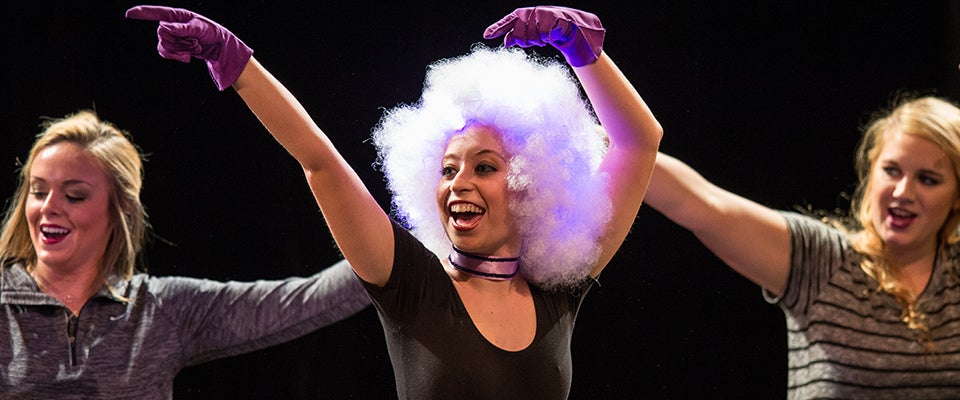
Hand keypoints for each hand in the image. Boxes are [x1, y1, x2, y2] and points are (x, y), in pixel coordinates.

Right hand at [126, 5, 252, 90]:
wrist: (218, 47)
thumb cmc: (211, 32)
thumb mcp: (199, 28)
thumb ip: (181, 28)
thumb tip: (163, 26)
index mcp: (177, 15)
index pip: (156, 12)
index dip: (142, 13)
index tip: (129, 14)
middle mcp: (171, 24)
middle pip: (162, 35)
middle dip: (178, 42)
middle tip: (194, 42)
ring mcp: (171, 36)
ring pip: (163, 46)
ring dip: (180, 50)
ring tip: (194, 47)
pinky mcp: (173, 47)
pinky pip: (165, 53)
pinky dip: (177, 56)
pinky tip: (188, 58)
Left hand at [483, 6, 604, 66]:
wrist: (569, 27)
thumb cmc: (547, 29)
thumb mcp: (531, 34)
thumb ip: (517, 36)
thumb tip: (505, 42)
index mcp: (522, 15)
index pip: (507, 22)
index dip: (496, 29)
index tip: (486, 36)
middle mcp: (529, 13)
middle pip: (518, 35)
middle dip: (526, 41)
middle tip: (535, 41)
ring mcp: (539, 14)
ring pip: (531, 36)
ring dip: (538, 40)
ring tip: (545, 37)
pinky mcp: (550, 17)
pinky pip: (543, 35)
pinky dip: (546, 38)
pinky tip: (550, 36)